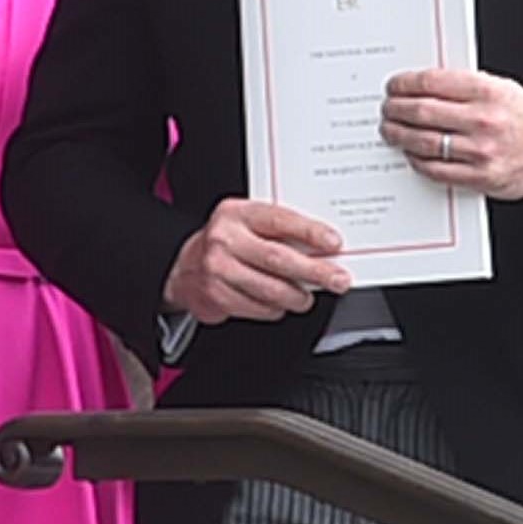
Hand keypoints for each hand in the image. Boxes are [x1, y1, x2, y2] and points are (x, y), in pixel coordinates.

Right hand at [162, 198, 350, 324]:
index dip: (310, 232)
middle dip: (315, 271)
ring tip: (307, 297)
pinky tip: (280, 304)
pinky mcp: (217, 296)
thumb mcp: (247, 223)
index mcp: (237, 213)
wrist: (184, 266)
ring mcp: (218, 269)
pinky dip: (275, 309)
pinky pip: (258, 308)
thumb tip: (322, 248)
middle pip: (278, 258)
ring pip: (270, 289)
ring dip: (297, 297)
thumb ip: (278, 230)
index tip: (333, 243)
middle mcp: (225, 239)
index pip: (279, 221)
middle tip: (338, 279)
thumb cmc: (227, 242)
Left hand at [380, 69, 522, 200]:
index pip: (432, 83)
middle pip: (422, 112)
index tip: (394, 86)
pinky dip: (418, 160)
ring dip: (400, 136)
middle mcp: (483, 121)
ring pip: (425, 142)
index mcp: (488, 92)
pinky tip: (411, 153)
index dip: (405, 84)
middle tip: (387, 109)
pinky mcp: (480, 177)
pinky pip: (437, 170)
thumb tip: (425, 87)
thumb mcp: (503, 88)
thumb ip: (466, 87)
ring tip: (390, 130)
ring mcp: (481, 151)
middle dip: (396, 109)